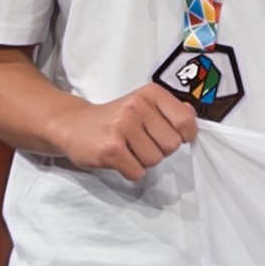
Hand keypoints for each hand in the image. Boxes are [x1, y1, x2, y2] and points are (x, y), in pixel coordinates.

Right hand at [53, 85, 200, 179]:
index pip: (186, 121)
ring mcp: (123, 126)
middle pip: (172, 145)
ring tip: (127, 148)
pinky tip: (118, 158)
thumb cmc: (114, 118)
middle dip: (159, 150)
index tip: (170, 135)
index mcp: (151, 93)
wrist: (72, 125)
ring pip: (155, 160)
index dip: (184, 135)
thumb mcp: (143, 104)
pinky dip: (130, 171)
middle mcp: (137, 106)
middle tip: (139, 142)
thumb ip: (169, 110)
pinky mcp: (111, 149)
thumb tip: (192, 117)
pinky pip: (137, 172)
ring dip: (143, 161)